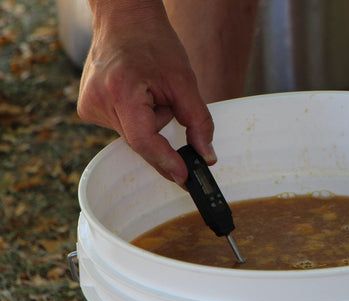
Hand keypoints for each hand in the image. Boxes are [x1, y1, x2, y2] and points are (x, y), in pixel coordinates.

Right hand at [78, 1, 215, 185]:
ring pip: (134, 135)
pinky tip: (135, 92)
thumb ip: (198, 122)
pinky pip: (124, 126)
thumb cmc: (154, 44)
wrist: (124, 20)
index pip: (144, 140)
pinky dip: (137, 117)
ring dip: (149, 120)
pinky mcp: (88, 109)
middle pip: (141, 139)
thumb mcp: (184, 81)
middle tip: (165, 97)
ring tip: (146, 87)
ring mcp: (89, 107)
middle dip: (160, 126)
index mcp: (120, 92)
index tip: (184, 178)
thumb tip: (206, 157)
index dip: (166, 161)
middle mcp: (97, 103)